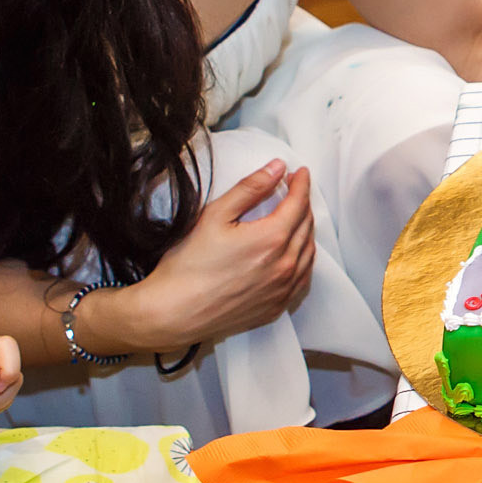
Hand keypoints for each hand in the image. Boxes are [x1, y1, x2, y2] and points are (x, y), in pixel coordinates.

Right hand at [129, 160, 315, 349]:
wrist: (173, 313)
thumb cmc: (188, 266)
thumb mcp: (215, 216)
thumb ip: (250, 188)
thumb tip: (276, 168)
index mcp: (272, 239)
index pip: (299, 203)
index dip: (301, 184)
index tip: (298, 173)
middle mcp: (285, 266)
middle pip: (306, 226)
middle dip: (302, 203)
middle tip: (293, 191)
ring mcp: (283, 290)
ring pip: (308, 252)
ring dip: (305, 231)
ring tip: (294, 218)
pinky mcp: (277, 307)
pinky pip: (302, 278)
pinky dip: (303, 259)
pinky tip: (294, 253)